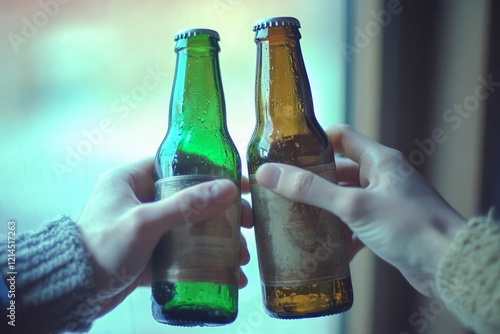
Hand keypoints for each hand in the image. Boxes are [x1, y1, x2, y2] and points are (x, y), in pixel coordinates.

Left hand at [77, 157, 251, 315]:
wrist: (74, 293)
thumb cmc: (100, 249)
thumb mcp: (144, 222)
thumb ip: (186, 205)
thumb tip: (228, 188)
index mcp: (131, 178)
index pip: (179, 165)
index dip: (212, 171)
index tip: (240, 183)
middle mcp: (139, 199)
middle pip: (191, 198)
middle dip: (222, 213)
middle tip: (248, 223)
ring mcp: (145, 227)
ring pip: (190, 226)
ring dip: (217, 240)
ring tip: (241, 256)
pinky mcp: (149, 252)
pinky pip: (183, 250)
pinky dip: (204, 260)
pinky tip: (227, 274)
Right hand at [255, 124, 465, 296]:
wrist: (448, 265)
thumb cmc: (410, 226)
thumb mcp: (354, 205)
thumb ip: (311, 189)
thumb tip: (270, 173)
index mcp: (379, 160)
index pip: (342, 137)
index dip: (316, 141)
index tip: (290, 150)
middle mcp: (383, 177)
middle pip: (339, 171)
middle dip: (313, 182)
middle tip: (285, 190)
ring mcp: (385, 202)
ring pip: (346, 200)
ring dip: (325, 210)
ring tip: (297, 218)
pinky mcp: (387, 227)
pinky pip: (356, 225)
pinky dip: (341, 234)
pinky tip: (326, 247)